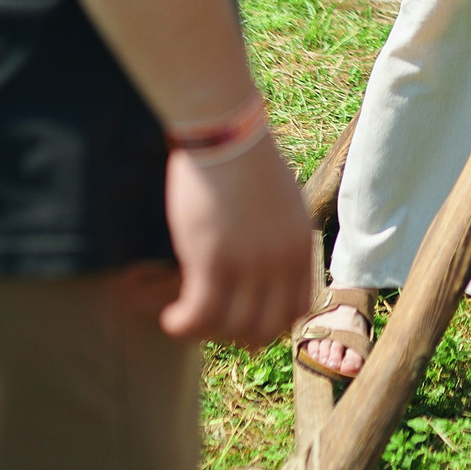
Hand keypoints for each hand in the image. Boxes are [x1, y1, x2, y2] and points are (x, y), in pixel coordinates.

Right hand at [158, 135, 310, 346]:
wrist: (227, 134)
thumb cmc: (245, 160)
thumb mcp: (281, 201)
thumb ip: (279, 235)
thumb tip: (265, 256)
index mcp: (300, 245)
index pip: (297, 308)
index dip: (270, 324)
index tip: (244, 320)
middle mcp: (281, 261)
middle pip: (266, 327)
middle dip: (237, 335)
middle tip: (210, 323)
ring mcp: (250, 265)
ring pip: (231, 327)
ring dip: (205, 332)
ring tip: (183, 320)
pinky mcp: (213, 262)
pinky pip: (200, 315)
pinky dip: (184, 326)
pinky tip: (170, 318)